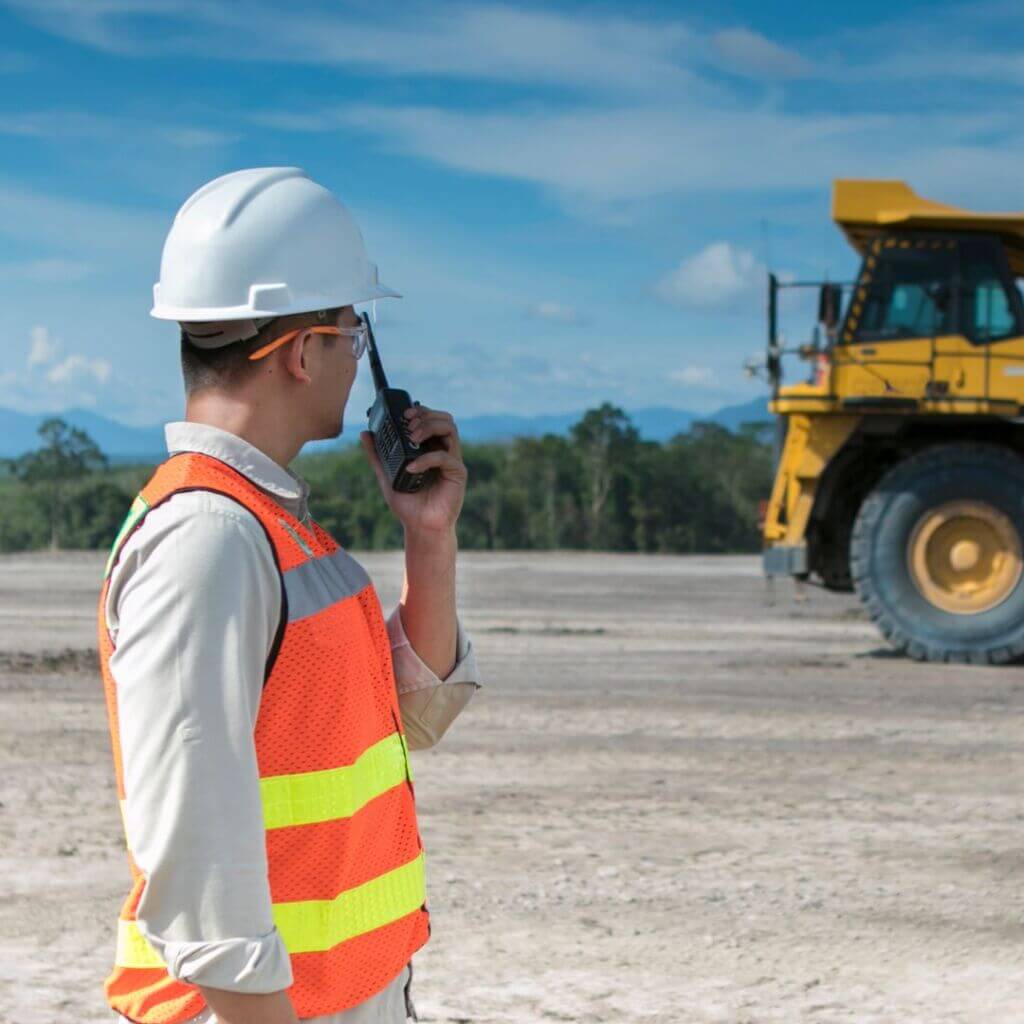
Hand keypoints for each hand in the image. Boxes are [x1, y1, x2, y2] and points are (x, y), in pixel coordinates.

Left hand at [360, 405, 466, 534]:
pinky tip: (411, 468)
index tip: (404, 414)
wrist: (420, 528)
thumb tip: (365, 433)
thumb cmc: (408, 504)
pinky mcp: (457, 474)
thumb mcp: (386, 476)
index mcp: (431, 449)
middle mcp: (444, 451)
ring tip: (412, 436)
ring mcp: (452, 461)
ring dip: (430, 427)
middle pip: (445, 419)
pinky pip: (445, 457)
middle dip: (426, 415)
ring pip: (451, 429)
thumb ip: (377, 455)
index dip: (420, 411)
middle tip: (408, 423)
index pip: (432, 419)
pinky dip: (427, 459)